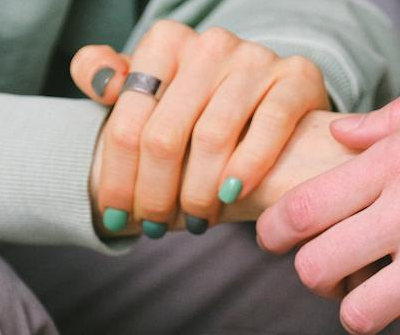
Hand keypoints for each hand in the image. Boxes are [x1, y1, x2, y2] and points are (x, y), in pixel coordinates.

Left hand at [70, 20, 328, 237]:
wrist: (272, 100)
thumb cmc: (197, 106)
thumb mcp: (148, 88)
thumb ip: (106, 77)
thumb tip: (102, 82)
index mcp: (165, 42)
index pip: (128, 121)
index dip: (117, 177)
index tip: (115, 216)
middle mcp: (210, 44)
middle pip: (164, 135)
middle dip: (155, 193)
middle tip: (155, 227)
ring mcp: (255, 58)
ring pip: (212, 137)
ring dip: (198, 192)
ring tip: (195, 221)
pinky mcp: (297, 76)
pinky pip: (269, 125)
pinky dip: (247, 167)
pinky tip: (232, 196)